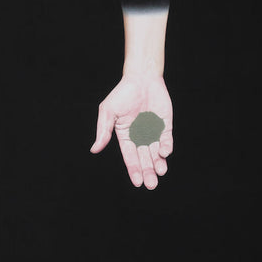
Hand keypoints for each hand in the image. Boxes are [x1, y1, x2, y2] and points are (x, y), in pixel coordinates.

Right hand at [90, 73, 172, 188]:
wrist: (142, 77)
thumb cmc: (122, 93)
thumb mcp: (108, 111)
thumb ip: (103, 131)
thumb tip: (94, 149)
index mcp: (126, 136)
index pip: (130, 157)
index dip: (134, 170)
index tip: (137, 183)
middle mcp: (141, 137)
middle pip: (145, 159)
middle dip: (148, 172)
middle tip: (151, 184)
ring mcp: (154, 132)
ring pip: (157, 153)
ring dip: (158, 164)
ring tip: (159, 172)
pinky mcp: (165, 125)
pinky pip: (167, 140)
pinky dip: (166, 148)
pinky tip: (164, 153)